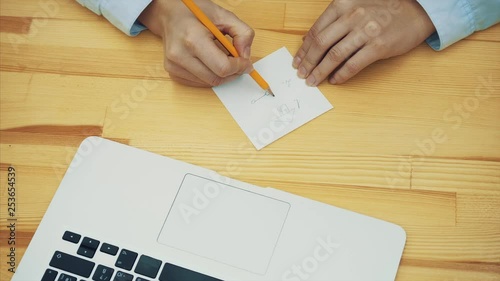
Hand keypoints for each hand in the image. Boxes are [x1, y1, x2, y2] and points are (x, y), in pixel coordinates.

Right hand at [139, 0, 254, 86]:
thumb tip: (245, 56)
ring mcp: (174, 65)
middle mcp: (180, 55)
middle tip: (238, 63)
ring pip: (209, 83)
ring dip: (221, 75)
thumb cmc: (195, 13)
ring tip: (221, 57)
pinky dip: (209, 75)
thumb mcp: (224, 15)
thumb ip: (242, 33)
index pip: (222, 67)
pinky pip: (199, 83)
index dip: (238, 67)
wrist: (169, 14)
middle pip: (216, 78)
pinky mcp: (172, 72)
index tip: (245, 62)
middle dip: (232, 73)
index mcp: (193, 38)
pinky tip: (208, 62)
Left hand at [293, 0, 435, 85]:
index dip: (304, 49)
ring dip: (320, 71)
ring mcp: (366, 31)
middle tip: (302, 74)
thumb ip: (334, 20)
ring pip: (334, 55)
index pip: (316, 30)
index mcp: (343, 5)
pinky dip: (341, 75)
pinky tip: (335, 80)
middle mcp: (352, 16)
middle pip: (321, 43)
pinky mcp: (378, 47)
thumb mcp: (355, 6)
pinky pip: (353, 64)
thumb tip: (308, 39)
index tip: (297, 60)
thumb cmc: (384, 9)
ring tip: (313, 80)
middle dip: (308, 62)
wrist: (417, 10)